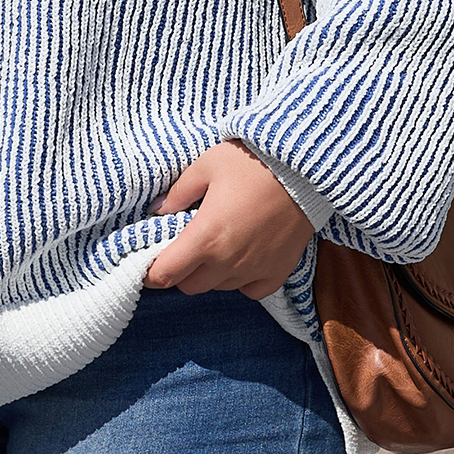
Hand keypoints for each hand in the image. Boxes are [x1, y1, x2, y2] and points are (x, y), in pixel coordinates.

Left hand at [143, 140, 314, 299]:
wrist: (304, 168)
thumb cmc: (251, 162)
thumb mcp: (206, 166)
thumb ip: (178, 192)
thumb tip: (157, 210)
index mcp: (205, 237)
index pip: (165, 275)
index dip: (150, 272)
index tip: (148, 261)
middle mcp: (228, 262)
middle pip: (190, 285)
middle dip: (180, 270)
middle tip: (183, 245)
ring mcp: (255, 271)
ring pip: (218, 287)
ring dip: (210, 273)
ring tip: (216, 243)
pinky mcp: (278, 272)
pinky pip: (250, 290)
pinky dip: (241, 280)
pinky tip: (242, 255)